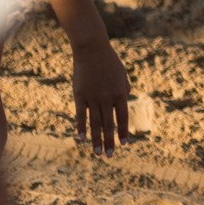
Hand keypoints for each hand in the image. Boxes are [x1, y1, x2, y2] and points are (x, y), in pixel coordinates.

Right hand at [68, 37, 131, 155]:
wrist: (92, 49)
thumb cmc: (109, 61)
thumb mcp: (122, 75)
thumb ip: (124, 90)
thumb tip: (124, 104)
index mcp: (121, 93)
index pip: (123, 117)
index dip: (122, 132)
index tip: (123, 144)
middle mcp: (107, 98)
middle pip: (109, 124)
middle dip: (109, 141)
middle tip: (109, 155)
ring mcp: (92, 97)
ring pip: (95, 123)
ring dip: (96, 139)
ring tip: (97, 153)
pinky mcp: (79, 95)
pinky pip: (80, 115)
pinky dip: (81, 127)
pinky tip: (82, 138)